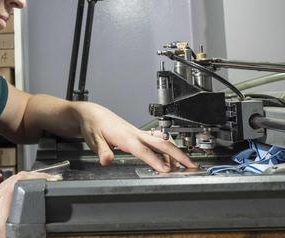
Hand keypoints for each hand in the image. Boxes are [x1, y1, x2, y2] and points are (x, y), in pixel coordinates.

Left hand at [0, 171, 60, 237]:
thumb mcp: (12, 232)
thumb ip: (24, 218)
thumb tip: (41, 223)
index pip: (20, 178)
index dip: (38, 176)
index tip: (51, 178)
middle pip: (15, 177)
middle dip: (34, 176)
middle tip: (49, 179)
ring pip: (8, 181)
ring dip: (24, 181)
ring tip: (38, 184)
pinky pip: (1, 189)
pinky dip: (14, 188)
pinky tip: (21, 195)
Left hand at [71, 102, 197, 171]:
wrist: (93, 114)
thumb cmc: (94, 125)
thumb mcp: (94, 140)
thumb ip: (102, 151)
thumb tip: (106, 160)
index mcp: (126, 137)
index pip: (144, 151)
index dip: (156, 161)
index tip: (166, 170)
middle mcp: (135, 134)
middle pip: (161, 144)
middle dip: (178, 155)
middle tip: (191, 165)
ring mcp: (138, 133)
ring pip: (162, 142)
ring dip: (174, 154)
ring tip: (185, 165)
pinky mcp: (138, 134)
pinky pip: (157, 142)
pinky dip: (166, 151)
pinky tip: (168, 159)